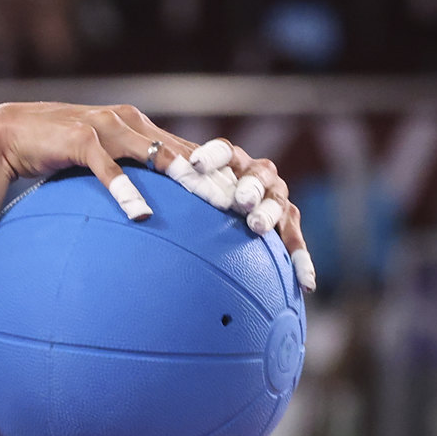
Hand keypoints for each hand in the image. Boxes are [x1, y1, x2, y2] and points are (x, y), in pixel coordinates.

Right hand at [0, 104, 314, 292]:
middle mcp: (131, 124)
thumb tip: (154, 232)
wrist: (4, 136)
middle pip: (188, 152)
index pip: (194, 153)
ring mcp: (107, 129)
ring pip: (157, 154)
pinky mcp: (79, 141)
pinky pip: (107, 171)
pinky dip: (126, 191)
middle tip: (253, 204)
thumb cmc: (52, 163)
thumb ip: (126, 191)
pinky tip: (142, 216)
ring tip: (216, 201)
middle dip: (222, 176)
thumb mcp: (96, 178)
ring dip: (189, 177)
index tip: (255, 201)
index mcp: (141, 132)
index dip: (227, 173)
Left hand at [173, 135, 315, 292]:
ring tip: (256, 227)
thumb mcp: (174, 197)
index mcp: (229, 160)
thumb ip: (158, 193)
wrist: (214, 213)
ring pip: (278, 202)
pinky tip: (306, 283)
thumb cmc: (186, 205)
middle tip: (239, 201)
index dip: (212, 157)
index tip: (194, 165)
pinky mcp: (285, 220)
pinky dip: (300, 258)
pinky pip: (294, 239)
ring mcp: (273, 195)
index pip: (223, 152)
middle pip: (256, 175)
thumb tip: (131, 209)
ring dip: (268, 213)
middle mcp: (255, 173)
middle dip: (248, 187)